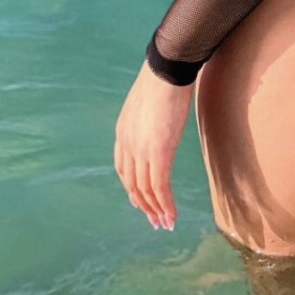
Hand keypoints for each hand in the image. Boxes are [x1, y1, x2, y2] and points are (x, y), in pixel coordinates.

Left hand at [114, 58, 192, 230]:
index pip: (123, 169)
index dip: (132, 187)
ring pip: (145, 189)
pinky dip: (165, 203)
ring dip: (156, 209)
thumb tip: (159, 122)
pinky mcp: (159, 152)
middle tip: (154, 220)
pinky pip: (160, 186)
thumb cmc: (162, 79)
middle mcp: (128, 145)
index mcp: (123, 132)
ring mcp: (142, 150)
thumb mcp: (148, 102)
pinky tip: (171, 214)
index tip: (141, 201)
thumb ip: (148, 119)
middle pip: (132, 183)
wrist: (166, 71)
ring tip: (165, 223)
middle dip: (143, 204)